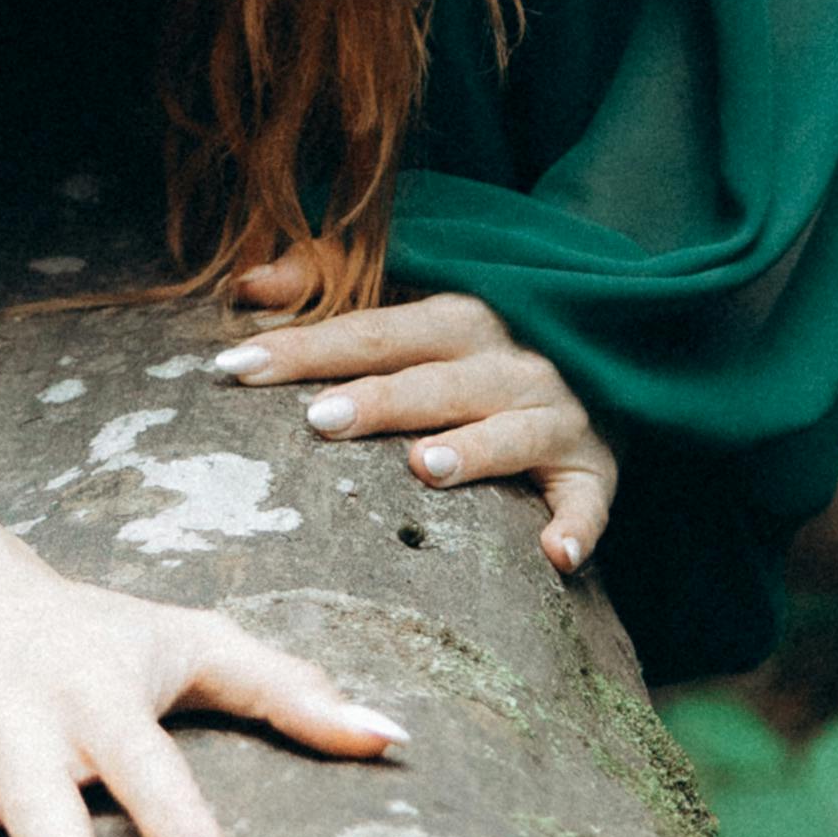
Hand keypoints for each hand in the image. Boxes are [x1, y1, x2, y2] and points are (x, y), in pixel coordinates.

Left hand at [213, 250, 619, 575]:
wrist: (601, 360)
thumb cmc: (467, 350)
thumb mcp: (404, 301)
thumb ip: (324, 281)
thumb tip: (246, 286)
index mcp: (455, 318)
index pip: (371, 330)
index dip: (304, 347)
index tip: (236, 369)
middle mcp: (508, 359)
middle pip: (435, 377)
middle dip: (379, 397)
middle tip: (319, 419)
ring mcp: (556, 413)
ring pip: (514, 428)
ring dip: (475, 448)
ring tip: (424, 467)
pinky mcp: (594, 467)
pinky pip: (590, 497)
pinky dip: (579, 523)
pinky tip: (556, 555)